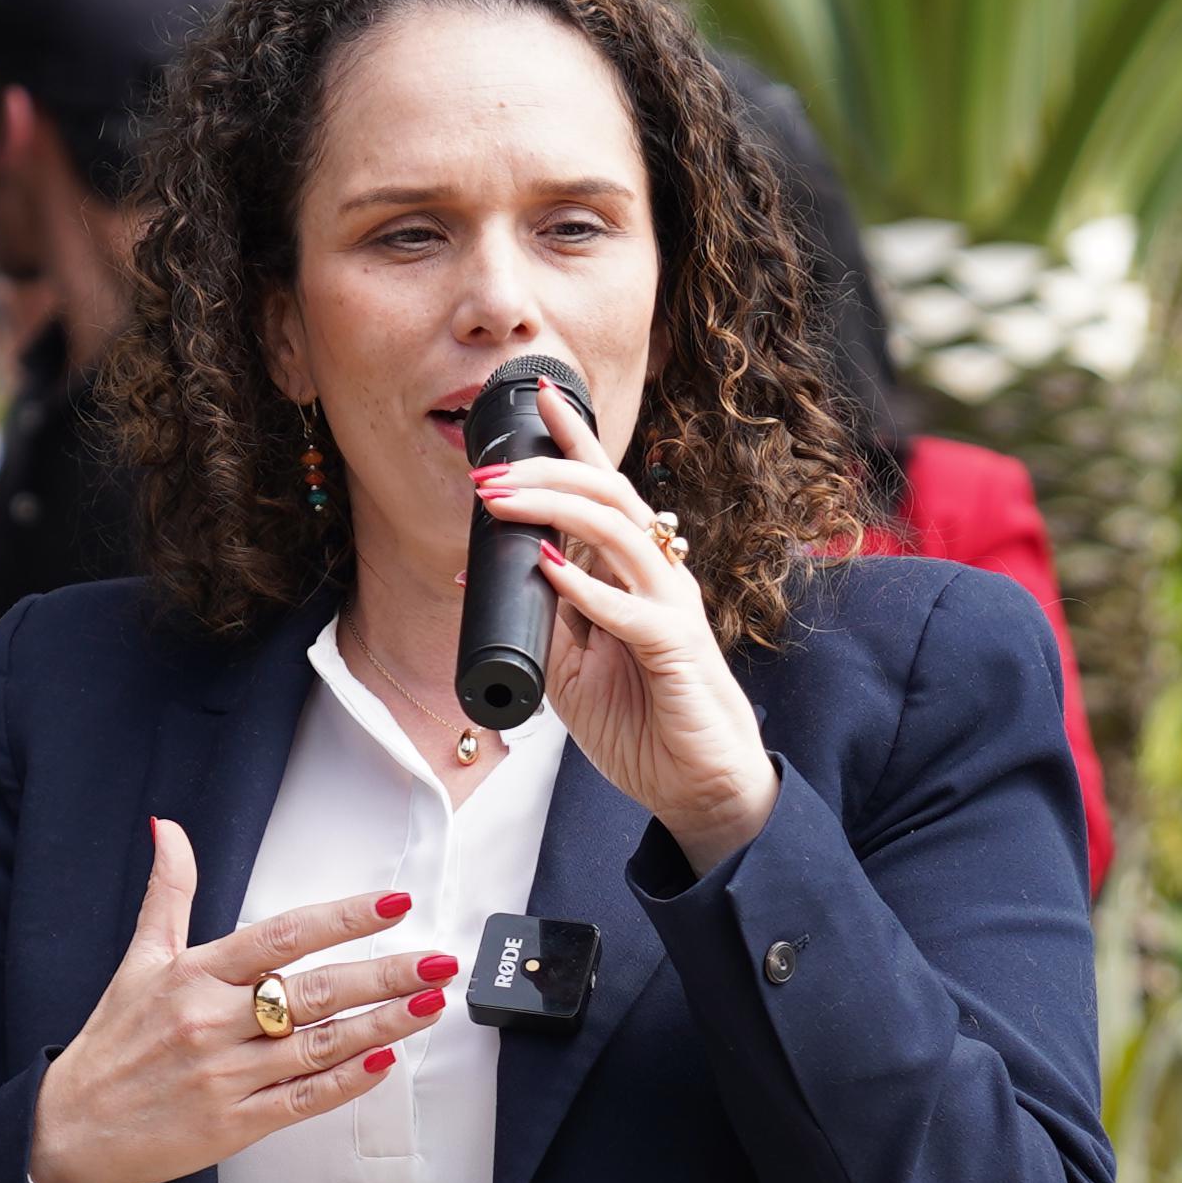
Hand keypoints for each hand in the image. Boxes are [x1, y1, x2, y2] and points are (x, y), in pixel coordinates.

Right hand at [25, 820, 460, 1182]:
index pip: (281, 936)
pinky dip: (345, 1083)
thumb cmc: (113, 1042)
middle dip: (383, 974)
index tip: (393, 903)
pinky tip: (384, 1063)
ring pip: (318, 1046)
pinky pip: (301, 1100)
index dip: (341, 917)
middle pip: (313, 992)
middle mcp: (212, 1022)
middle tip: (438, 962)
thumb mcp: (137, 959)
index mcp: (194, 975)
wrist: (73, 1128)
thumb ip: (167, 892)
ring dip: (381, 1025)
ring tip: (428, 1006)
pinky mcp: (234, 1125)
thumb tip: (165, 827)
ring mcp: (226, 1076)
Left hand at [472, 376, 779, 870]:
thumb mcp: (573, 664)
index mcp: (633, 572)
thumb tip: (483, 577)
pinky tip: (552, 570)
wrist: (698, 784)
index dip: (575, 440)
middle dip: (546, 471)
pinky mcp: (678, 650)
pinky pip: (633, 609)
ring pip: (620, 534)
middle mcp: (658, 576)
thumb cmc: (643, 719)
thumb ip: (546, 616)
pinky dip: (589, 588)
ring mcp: (672, 607)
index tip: (537, 397)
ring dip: (554, 511)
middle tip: (486, 472)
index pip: (604, 492)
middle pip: (608, 496)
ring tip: (500, 502)